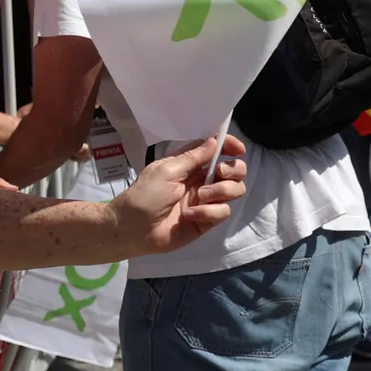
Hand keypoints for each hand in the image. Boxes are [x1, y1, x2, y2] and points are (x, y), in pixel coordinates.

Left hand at [109, 135, 246, 256]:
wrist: (132, 230)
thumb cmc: (144, 196)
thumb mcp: (166, 171)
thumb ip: (192, 157)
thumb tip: (214, 140)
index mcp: (188, 165)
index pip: (215, 150)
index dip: (229, 146)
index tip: (238, 149)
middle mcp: (200, 180)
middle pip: (233, 170)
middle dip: (233, 169)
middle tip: (219, 174)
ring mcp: (205, 201)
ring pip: (234, 190)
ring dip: (222, 191)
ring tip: (200, 196)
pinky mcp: (207, 220)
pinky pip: (223, 212)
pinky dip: (208, 212)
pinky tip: (189, 215)